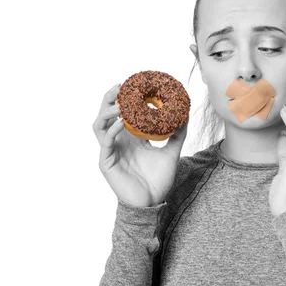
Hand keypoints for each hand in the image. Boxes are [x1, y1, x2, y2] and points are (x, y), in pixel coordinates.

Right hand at [92, 83, 188, 207]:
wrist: (152, 202)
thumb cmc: (158, 180)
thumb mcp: (171, 153)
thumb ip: (177, 135)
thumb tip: (186, 116)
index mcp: (131, 137)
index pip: (123, 112)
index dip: (124, 97)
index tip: (133, 83)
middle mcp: (119, 141)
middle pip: (107, 113)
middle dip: (110, 98)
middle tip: (120, 86)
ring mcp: (111, 150)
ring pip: (99, 125)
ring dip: (107, 111)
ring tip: (118, 103)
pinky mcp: (106, 162)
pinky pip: (106, 142)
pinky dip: (112, 130)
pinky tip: (121, 122)